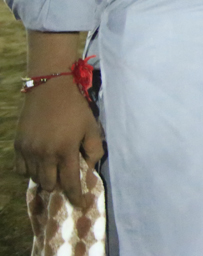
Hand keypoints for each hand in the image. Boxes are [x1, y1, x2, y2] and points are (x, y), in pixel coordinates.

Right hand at [14, 78, 104, 205]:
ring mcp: (29, 151)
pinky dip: (30, 171)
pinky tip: (39, 165)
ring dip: (46, 179)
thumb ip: (94, 149)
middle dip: (60, 186)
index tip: (80, 205)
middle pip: (50, 184)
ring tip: (54, 171)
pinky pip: (21, 169)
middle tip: (67, 179)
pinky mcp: (18, 145)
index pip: (70, 182)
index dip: (76, 196)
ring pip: (35, 178)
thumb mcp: (92, 127)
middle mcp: (45, 154)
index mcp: (65, 151)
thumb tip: (90, 168)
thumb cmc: (75, 107)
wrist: (50, 88)